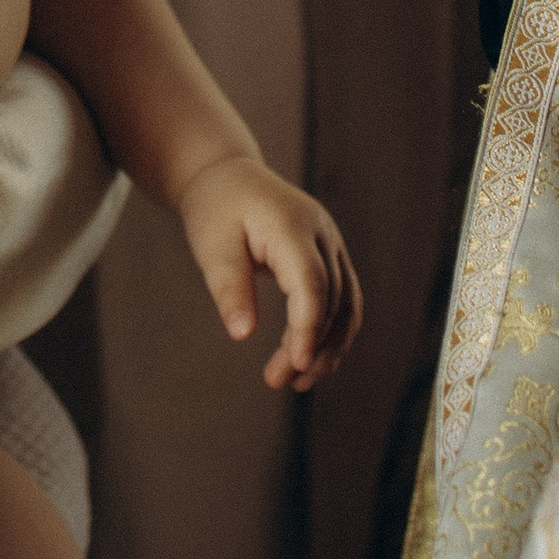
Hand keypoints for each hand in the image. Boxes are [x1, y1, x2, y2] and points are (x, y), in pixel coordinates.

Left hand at [175, 157, 361, 391]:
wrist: (229, 177)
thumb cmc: (216, 210)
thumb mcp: (212, 247)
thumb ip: (229, 288)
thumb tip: (242, 335)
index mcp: (291, 226)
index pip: (312, 283)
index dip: (309, 327)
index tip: (296, 364)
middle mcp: (321, 233)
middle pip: (332, 298)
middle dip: (311, 345)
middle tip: (278, 381)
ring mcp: (331, 243)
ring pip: (347, 302)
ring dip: (329, 344)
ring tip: (298, 381)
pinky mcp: (329, 255)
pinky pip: (343, 297)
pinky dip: (333, 330)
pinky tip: (311, 358)